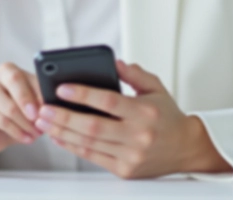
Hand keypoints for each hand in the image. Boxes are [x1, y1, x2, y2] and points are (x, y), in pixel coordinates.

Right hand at [0, 62, 44, 157]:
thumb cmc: (14, 116)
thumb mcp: (28, 106)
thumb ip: (39, 101)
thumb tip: (56, 104)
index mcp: (10, 70)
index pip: (28, 75)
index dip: (41, 90)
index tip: (52, 106)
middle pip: (15, 81)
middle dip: (30, 99)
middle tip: (40, 116)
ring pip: (10, 107)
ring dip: (27, 123)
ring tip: (37, 133)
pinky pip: (2, 121)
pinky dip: (18, 132)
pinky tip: (27, 138)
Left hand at [34, 60, 232, 178]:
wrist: (187, 149)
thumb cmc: (168, 117)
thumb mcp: (156, 88)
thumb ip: (133, 74)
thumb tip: (114, 62)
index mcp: (145, 112)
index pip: (108, 101)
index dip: (83, 94)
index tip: (62, 88)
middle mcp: (138, 135)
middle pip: (93, 126)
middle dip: (64, 117)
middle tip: (44, 108)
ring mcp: (131, 155)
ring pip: (89, 144)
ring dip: (62, 132)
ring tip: (44, 122)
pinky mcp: (125, 170)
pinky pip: (93, 158)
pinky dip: (73, 147)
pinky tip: (59, 137)